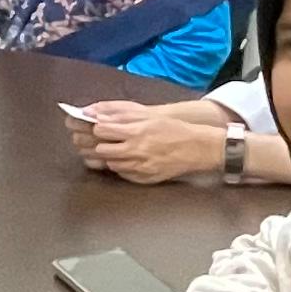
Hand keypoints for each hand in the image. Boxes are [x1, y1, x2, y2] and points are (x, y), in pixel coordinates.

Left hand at [72, 101, 220, 185]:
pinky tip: (128, 159)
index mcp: (136, 131)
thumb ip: (121, 114)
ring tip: (117, 149)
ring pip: (111, 163)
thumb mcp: (148, 116)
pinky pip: (123, 174)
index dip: (98, 128)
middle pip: (102, 150)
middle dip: (100, 144)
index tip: (98, 127)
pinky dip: (122, 167)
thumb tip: (95, 113)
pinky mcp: (144, 178)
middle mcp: (136, 150)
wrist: (195, 148)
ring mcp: (140, 167)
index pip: (102, 130)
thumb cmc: (172, 129)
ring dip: (110, 156)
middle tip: (103, 141)